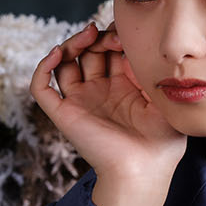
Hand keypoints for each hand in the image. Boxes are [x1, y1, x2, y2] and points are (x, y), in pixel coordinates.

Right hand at [30, 21, 186, 183]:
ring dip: (71, 44)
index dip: (114, 37)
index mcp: (124, 86)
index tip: (124, 34)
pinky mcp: (64, 113)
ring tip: (86, 36)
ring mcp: (80, 101)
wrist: (144, 170)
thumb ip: (150, 70)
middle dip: (95, 37)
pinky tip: (58, 53)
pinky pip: (41, 88)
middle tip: (108, 36)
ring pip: (64, 63)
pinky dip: (43, 67)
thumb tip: (136, 46)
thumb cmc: (161, 142)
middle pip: (87, 52)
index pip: (111, 50)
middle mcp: (100, 91)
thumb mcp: (163, 97)